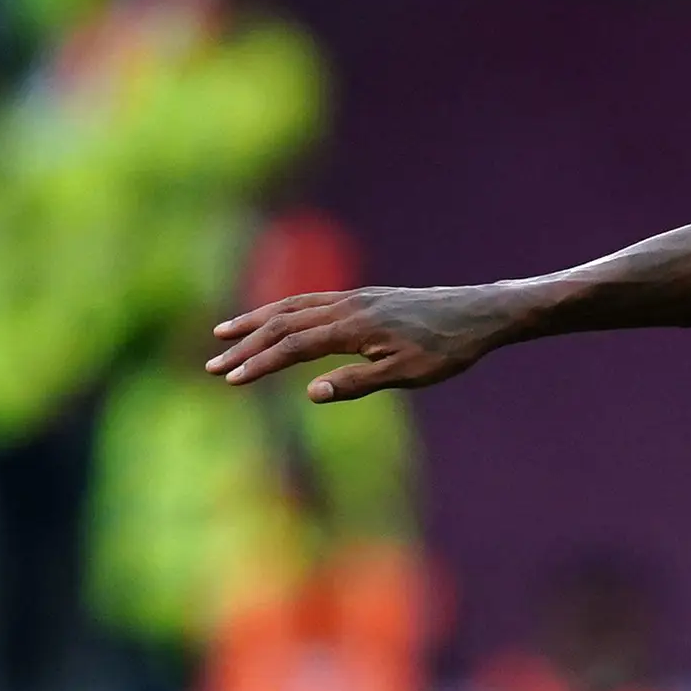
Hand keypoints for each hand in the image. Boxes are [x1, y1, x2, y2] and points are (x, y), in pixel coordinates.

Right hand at [204, 284, 522, 399]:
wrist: (479, 313)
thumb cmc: (447, 349)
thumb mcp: (406, 374)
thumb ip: (357, 382)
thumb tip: (311, 393)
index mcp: (352, 327)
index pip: (292, 345)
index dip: (258, 363)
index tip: (231, 379)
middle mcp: (346, 305)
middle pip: (282, 322)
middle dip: (245, 344)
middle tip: (211, 366)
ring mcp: (353, 297)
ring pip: (292, 305)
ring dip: (255, 320)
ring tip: (224, 332)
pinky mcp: (363, 297)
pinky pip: (311, 300)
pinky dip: (283, 310)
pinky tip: (274, 320)